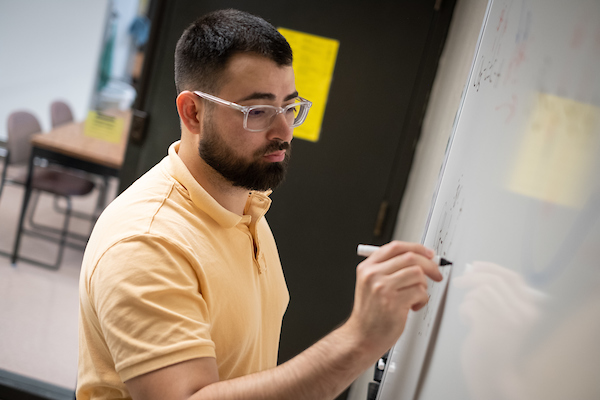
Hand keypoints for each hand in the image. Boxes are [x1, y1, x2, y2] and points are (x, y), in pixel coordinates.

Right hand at [345, 241, 442, 356]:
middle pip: (410, 257)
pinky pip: (420, 292)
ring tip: (416, 296)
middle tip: (436, 273)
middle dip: (429, 265)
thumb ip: (389, 269)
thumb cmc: (370, 314)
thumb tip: (419, 258)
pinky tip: (413, 306)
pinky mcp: (393, 303)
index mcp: (367, 267)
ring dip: (423, 286)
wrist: (362, 337)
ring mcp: (383, 288)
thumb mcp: (370, 284)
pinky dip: (422, 300)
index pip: (395, 247)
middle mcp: (373, 275)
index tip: (428, 253)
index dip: (416, 247)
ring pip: (417, 274)